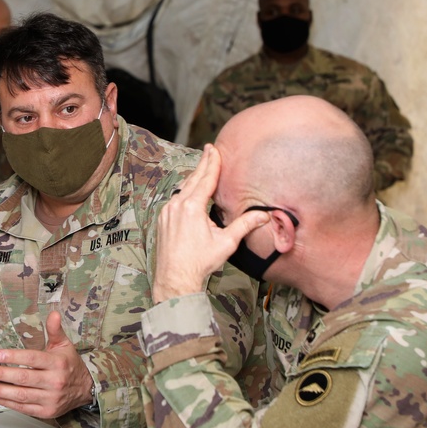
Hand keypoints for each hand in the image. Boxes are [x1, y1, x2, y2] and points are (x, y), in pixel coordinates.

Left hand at [0, 310, 92, 419]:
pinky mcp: (46, 411)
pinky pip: (24, 408)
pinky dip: (7, 403)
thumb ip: (55, 330)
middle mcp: (54, 381)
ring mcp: (50, 398)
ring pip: (22, 395)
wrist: (86, 389)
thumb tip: (53, 313)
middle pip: (24, 378)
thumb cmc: (70, 365)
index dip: (14, 357)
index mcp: (57, 363)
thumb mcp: (64, 345)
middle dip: (2, 375)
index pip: (33, 359)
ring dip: (1, 391)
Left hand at [153, 144, 268, 302]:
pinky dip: (184, 192)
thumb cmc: (200, 262)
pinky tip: (188, 192)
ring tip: (201, 168)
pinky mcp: (162, 219)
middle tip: (208, 150)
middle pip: (193, 179)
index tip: (214, 149)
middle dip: (203, 164)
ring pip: (182, 189)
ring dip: (193, 178)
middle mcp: (177, 205)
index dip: (212, 163)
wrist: (175, 278)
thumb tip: (264, 215)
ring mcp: (167, 212)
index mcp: (193, 207)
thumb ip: (244, 225)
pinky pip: (175, 200)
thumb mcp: (226, 242)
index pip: (205, 179)